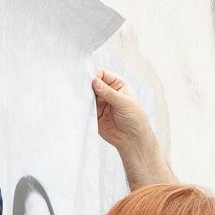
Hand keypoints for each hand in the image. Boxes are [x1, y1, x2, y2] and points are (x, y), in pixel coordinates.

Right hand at [92, 69, 171, 188]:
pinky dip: (82, 107)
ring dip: (83, 96)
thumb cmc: (135, 118)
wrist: (132, 139)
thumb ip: (108, 92)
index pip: (102, 74)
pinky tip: (80, 106)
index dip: (94, 75)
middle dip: (86, 85)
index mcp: (117, 84)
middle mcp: (107, 92)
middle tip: (80, 88)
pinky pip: (85, 108)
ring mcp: (100, 103)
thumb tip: (94, 81)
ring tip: (81, 98)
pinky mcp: (94, 114)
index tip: (89, 80)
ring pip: (87, 95)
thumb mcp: (124, 102)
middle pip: (93, 84)